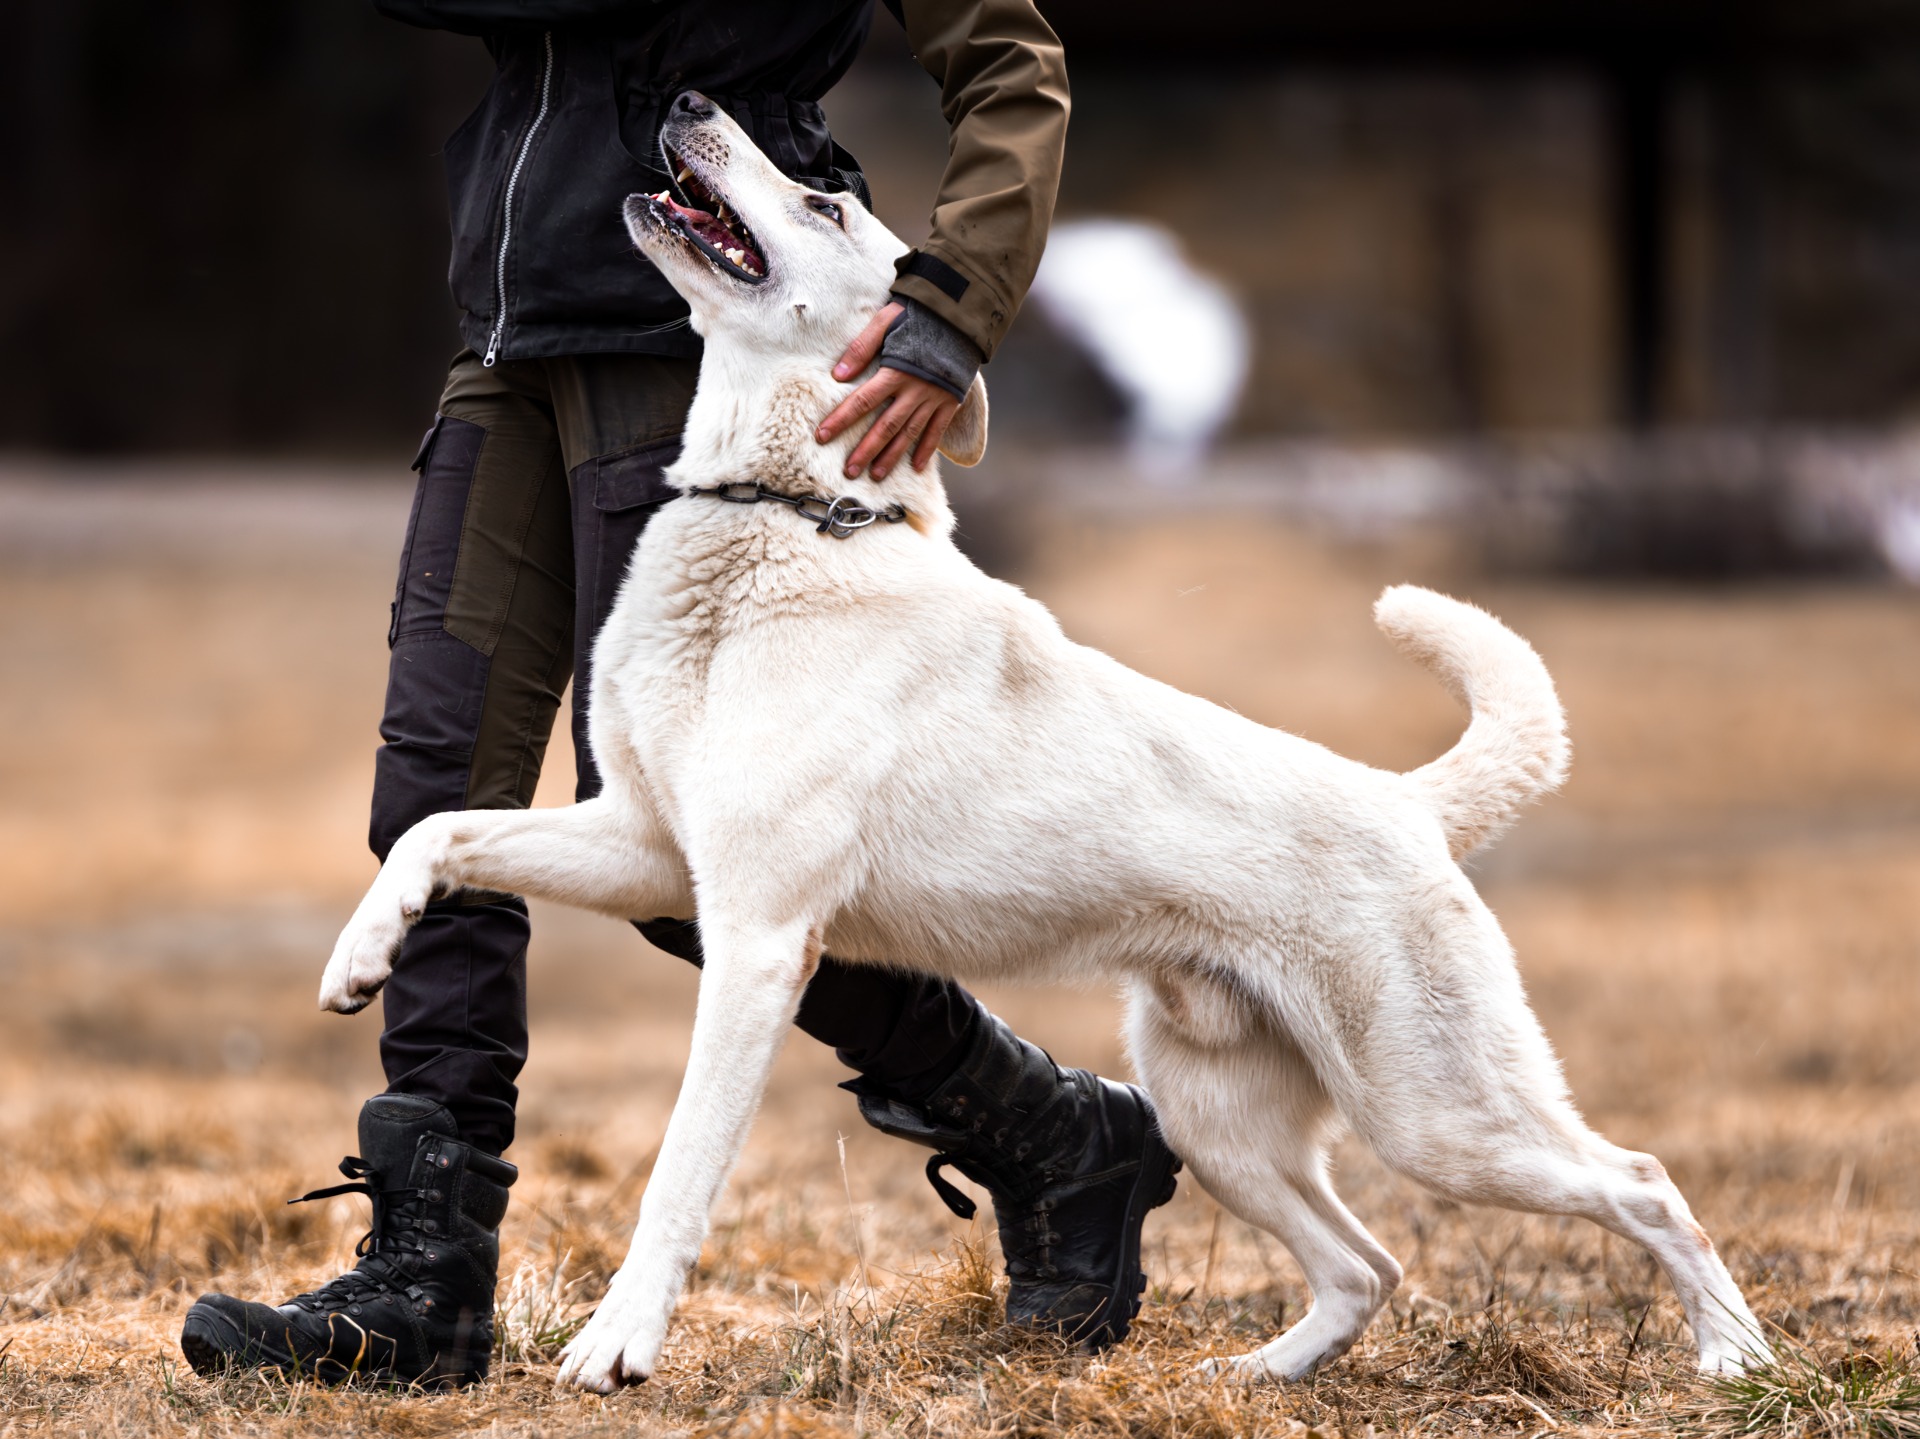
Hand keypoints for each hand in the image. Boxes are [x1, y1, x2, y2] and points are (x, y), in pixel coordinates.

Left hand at [816, 302, 962, 479]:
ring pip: (909, 434)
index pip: (861, 401)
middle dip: (865, 451)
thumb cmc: (917, 316)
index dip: (840, 420)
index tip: (822, 436)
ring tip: (876, 475)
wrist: (959, 316)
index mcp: (895, 371)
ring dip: (891, 456)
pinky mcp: (950, 401)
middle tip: (849, 471)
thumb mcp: (885, 321)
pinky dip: (926, 449)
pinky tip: (915, 467)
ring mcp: (934, 398)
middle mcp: (914, 390)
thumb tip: (838, 375)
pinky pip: (937, 431)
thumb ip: (861, 347)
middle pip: (885, 427)